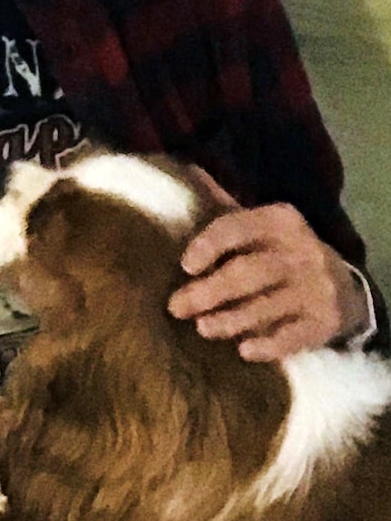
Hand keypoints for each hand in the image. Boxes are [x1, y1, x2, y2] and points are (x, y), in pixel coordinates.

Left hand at [167, 174, 369, 360]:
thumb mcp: (261, 224)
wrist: (345, 286)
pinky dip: (268, 345)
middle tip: (176, 307)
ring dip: (230, 320)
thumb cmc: (283, 251)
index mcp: (279, 220)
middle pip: (248, 272)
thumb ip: (224, 206)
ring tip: (202, 328)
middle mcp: (301, 250)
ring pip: (266, 306)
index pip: (238, 227)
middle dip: (209, 291)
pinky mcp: (324, 321)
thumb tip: (185, 169)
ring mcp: (315, 288)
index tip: (185, 265)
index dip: (209, 245)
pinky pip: (293, 336)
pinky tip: (244, 351)